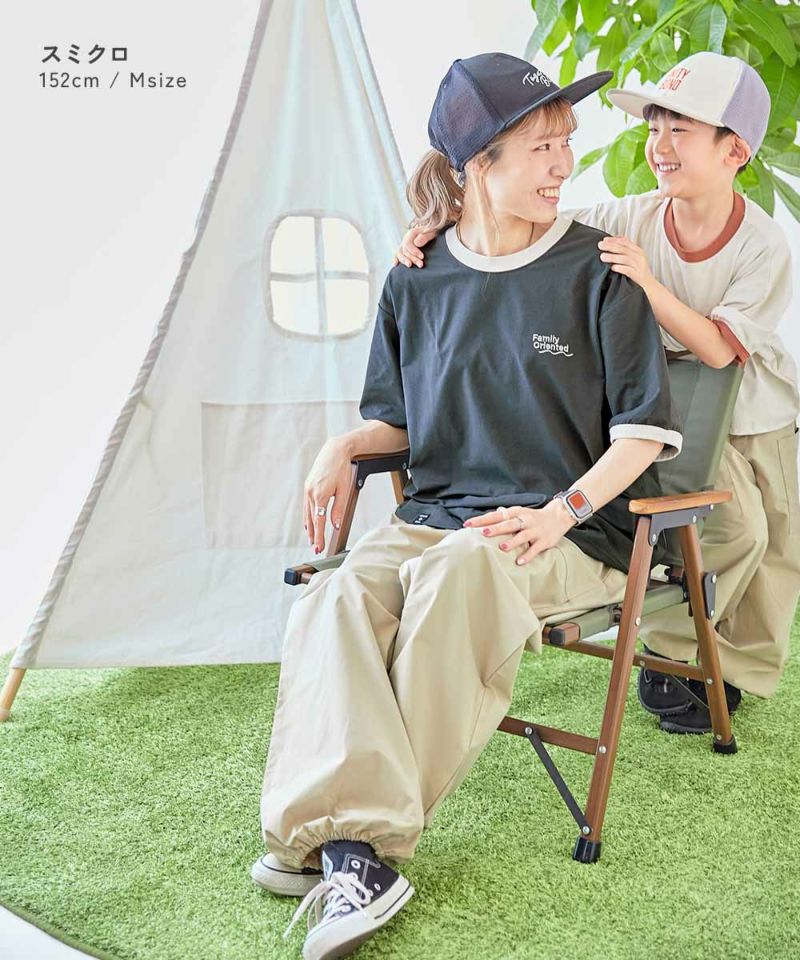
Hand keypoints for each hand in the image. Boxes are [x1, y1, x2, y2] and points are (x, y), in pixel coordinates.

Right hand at [303, 438, 351, 554]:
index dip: (319, 536)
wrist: (334, 451)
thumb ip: (338, 509)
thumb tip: (335, 525)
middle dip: (314, 535)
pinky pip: (306, 506)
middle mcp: (311, 493)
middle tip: (316, 548)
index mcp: (320, 495)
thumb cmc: (342, 469)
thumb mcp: (344, 490)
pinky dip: (307, 516)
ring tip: (311, 539)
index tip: (319, 547)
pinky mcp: (307, 486)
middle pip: (312, 520)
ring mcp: (307, 489)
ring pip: (307, 513)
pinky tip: (308, 523)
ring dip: (309, 527)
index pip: (319, 522)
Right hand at [391, 227, 436, 268]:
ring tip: (409, 265)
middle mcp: (406, 239)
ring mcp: (404, 245)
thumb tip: (416, 243)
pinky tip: (395, 264)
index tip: (422, 257)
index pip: (408, 243)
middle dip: (412, 258)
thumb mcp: (431, 231)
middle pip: (405, 250)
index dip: (414, 251)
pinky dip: (395, 259)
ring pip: (400, 253)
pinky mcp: (404, 250)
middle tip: (420, 264)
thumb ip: (425, 236)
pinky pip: (397, 254)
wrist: (431, 232)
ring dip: (404, 260)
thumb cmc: (432, 232)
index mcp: (412, 233)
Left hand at [462, 500, 576, 564]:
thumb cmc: (532, 518)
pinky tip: (519, 561)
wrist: (558, 516)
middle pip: (508, 524)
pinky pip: (534, 548)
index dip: (482, 520)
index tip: (468, 524)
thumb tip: (482, 525)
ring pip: (522, 536)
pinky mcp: (543, 541)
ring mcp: (534, 530)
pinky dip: (527, 555)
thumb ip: (502, 519)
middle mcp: (524, 520)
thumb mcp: (518, 514)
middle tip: (484, 533)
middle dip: (496, 528)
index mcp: (515, 513)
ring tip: (502, 547)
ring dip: (512, 542)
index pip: (496, 515)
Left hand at [597, 235, 655, 291]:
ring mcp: (639, 266)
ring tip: (602, 256)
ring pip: (626, 259)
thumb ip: (624, 253)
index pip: (626, 242)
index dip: (614, 240)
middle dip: (611, 246)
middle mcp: (639, 257)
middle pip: (624, 249)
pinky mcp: (638, 276)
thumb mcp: (633, 260)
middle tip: (600, 245)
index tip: (604, 240)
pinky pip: (629, 270)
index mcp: (638, 251)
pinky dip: (620, 268)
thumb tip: (608, 245)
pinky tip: (612, 267)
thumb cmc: (638, 273)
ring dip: (613, 257)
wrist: (650, 287)